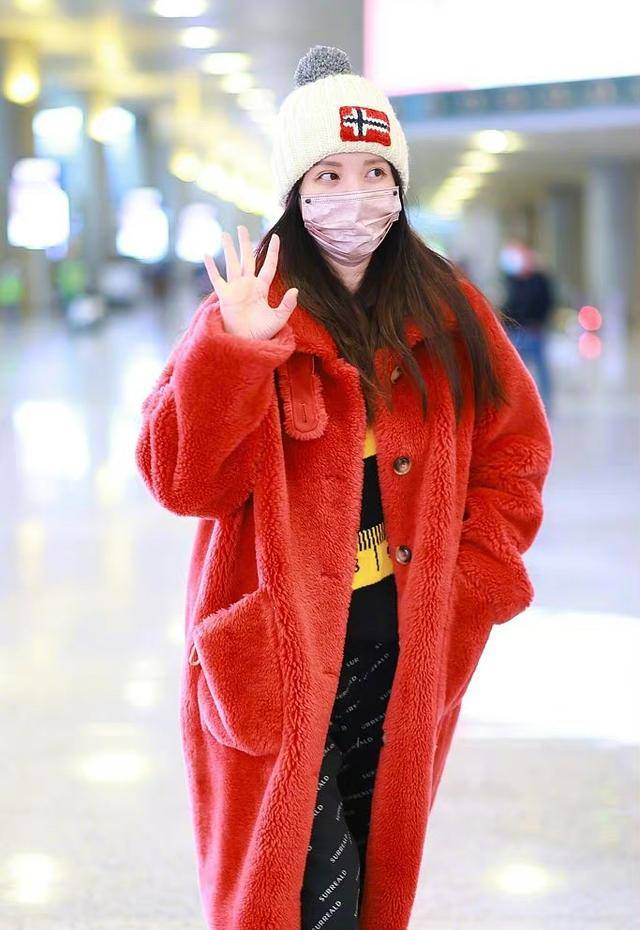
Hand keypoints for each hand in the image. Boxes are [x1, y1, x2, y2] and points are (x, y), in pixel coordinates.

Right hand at [204, 225, 297, 339]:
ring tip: (225, 234)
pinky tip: (207, 255)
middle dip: (244, 243)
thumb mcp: (278, 319)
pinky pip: (217, 279)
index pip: (268, 266)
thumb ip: (287, 305)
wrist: (246, 343)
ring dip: (229, 249)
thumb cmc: (262, 333)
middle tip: (241, 227)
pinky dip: (211, 268)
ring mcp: (235, 289)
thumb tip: (295, 290)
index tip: (276, 237)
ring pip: (232, 264)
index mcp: (262, 289)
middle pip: (247, 259)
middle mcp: (248, 285)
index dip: (272, 252)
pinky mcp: (224, 296)